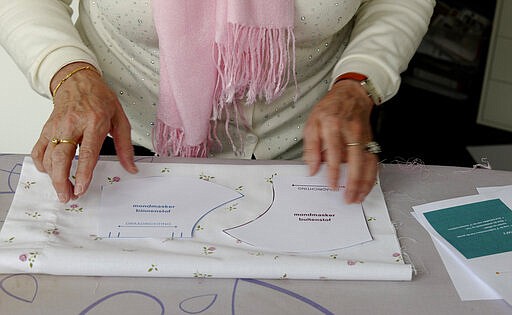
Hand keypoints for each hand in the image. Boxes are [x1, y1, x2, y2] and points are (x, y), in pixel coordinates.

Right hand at [31, 62, 137, 202]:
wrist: (78, 80)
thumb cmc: (100, 99)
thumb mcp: (120, 119)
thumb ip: (126, 146)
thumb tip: (131, 168)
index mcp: (94, 122)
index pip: (87, 152)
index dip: (83, 172)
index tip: (81, 188)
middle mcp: (73, 124)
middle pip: (61, 157)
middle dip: (62, 181)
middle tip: (68, 197)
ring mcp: (57, 127)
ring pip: (48, 156)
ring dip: (53, 177)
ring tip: (63, 190)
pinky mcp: (47, 128)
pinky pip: (39, 149)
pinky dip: (42, 164)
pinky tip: (50, 172)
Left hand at [303, 79, 378, 203]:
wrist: (351, 94)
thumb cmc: (329, 109)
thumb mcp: (312, 123)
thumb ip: (311, 147)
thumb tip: (312, 169)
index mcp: (332, 125)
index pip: (334, 152)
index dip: (334, 171)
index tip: (332, 186)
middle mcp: (351, 132)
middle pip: (356, 160)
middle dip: (354, 182)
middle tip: (348, 199)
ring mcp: (364, 136)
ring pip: (368, 163)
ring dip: (365, 183)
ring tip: (358, 198)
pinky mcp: (371, 140)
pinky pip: (374, 161)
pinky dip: (372, 176)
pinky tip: (367, 187)